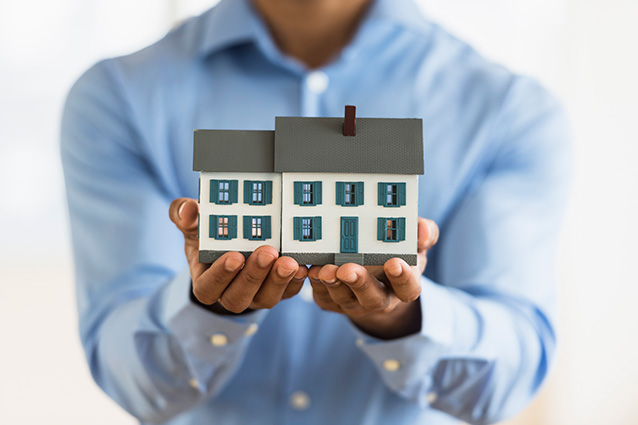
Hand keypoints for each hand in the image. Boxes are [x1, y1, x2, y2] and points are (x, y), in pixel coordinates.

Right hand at [169, 198, 307, 312]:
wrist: (231, 243)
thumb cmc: (208, 235)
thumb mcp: (193, 225)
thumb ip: (184, 215)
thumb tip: (188, 210)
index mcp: (206, 282)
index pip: (209, 288)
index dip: (221, 275)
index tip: (234, 256)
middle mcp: (230, 294)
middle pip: (239, 297)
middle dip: (254, 276)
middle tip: (267, 252)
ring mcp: (255, 295)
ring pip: (266, 298)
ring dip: (278, 281)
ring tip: (289, 261)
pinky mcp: (278, 290)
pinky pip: (288, 292)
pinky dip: (296, 281)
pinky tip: (303, 266)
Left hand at [308, 217, 438, 338]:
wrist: (374, 275)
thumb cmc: (396, 254)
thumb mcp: (414, 244)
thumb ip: (423, 235)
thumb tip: (423, 232)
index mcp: (404, 286)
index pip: (408, 288)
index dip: (403, 278)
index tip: (395, 263)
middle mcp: (379, 299)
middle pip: (372, 299)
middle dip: (360, 284)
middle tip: (348, 269)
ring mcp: (354, 303)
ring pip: (343, 298)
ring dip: (333, 284)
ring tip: (325, 269)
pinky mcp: (331, 302)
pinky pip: (322, 296)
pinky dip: (315, 283)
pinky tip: (311, 269)